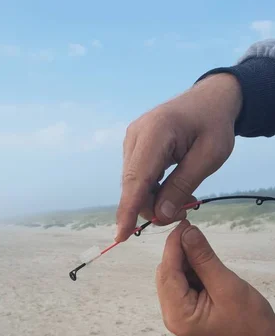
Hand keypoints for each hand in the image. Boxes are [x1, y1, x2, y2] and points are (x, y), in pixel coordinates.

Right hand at [116, 73, 241, 241]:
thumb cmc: (214, 125)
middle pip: (133, 186)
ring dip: (154, 200)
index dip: (128, 210)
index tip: (121, 235)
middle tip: (183, 214)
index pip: (137, 179)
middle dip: (152, 208)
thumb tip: (161, 216)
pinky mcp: (135, 147)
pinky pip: (138, 178)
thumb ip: (183, 185)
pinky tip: (172, 191)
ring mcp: (132, 140)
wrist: (211, 100)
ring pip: (134, 185)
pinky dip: (152, 191)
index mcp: (155, 132)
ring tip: (183, 201)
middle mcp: (136, 135)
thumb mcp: (209, 157)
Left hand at [156, 221, 274, 335]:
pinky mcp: (186, 309)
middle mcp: (172, 316)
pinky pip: (182, 283)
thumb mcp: (227, 285)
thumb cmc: (249, 321)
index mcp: (178, 315)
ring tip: (203, 249)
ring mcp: (177, 313)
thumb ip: (204, 259)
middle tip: (194, 231)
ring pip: (173, 276)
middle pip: (166, 274)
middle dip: (178, 252)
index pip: (168, 273)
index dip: (173, 246)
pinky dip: (190, 269)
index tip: (183, 224)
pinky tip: (203, 262)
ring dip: (185, 260)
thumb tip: (188, 231)